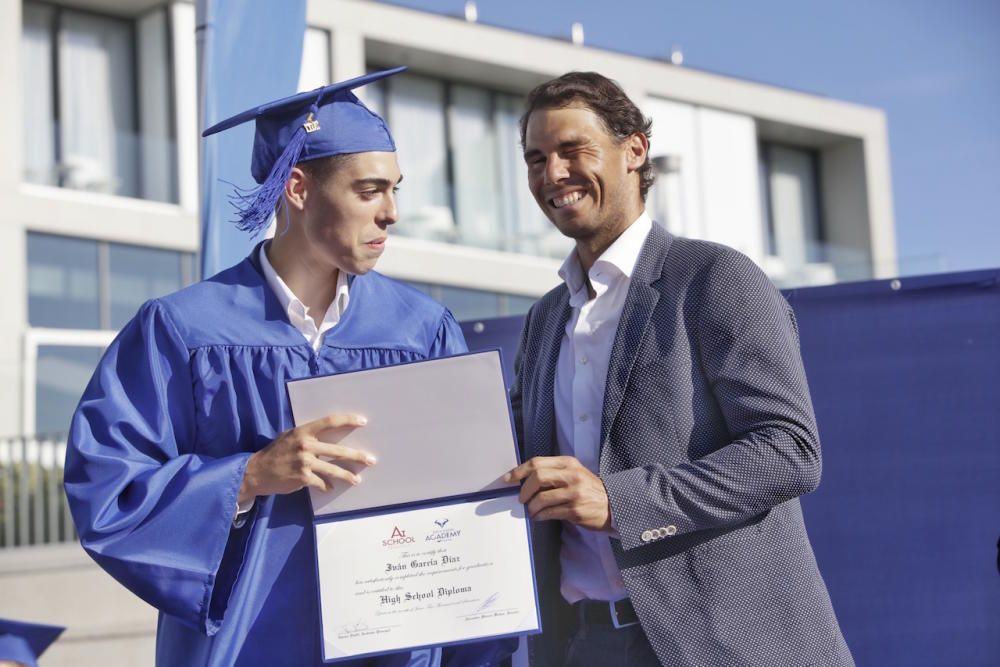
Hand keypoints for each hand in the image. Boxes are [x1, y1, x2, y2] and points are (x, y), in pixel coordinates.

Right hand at [238, 414, 374, 504]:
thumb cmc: (276, 452)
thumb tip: (329, 434)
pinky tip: (331, 488)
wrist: (257, 472)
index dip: (348, 420)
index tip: (363, 421)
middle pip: (337, 450)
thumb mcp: (290, 437)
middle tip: (370, 460)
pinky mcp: (302, 478)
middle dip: (356, 455)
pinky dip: (327, 485)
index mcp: (303, 431)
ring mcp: (304, 462)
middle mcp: (305, 445)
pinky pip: (321, 482)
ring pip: (333, 469)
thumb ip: (307, 435)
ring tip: (357, 479)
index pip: (330, 422)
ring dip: (347, 475)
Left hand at [504, 456, 611, 531]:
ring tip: (531, 510)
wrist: (613, 506)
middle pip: (538, 477)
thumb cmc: (588, 490)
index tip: (508, 479)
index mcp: (569, 463)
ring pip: (542, 498)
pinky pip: (549, 513)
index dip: (519, 471)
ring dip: (531, 507)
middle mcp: (572, 475)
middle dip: (524, 490)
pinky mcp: (575, 510)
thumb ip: (554, 472)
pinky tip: (539, 517)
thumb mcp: (574, 473)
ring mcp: (574, 493)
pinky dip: (540, 516)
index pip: (537, 462)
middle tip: (521, 498)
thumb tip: (525, 479)